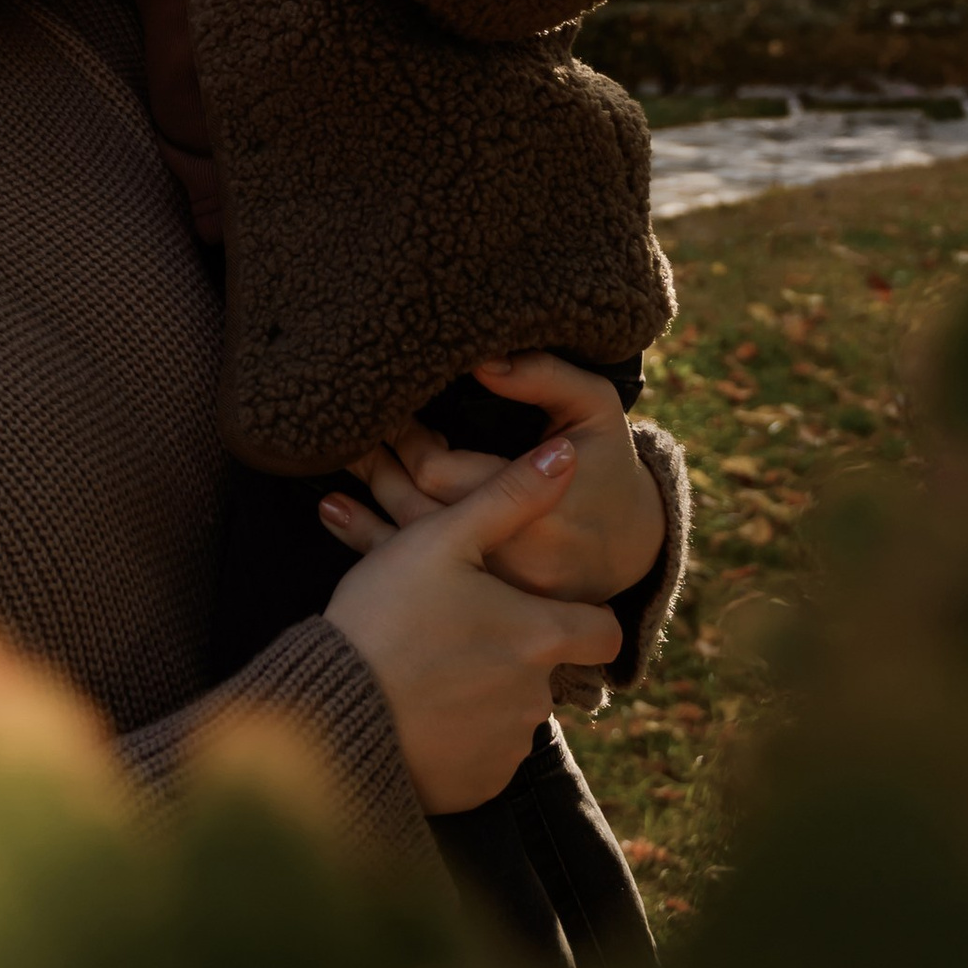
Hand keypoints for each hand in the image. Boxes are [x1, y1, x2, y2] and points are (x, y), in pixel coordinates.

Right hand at [321, 438, 623, 812]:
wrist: (333, 712)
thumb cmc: (385, 615)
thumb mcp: (441, 539)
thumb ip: (509, 496)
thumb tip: (567, 455)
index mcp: (540, 637)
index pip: (603, 632)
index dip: (581, 616)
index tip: (538, 605)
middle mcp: (538, 699)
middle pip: (549, 668)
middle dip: (515, 650)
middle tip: (455, 628)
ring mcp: (508, 746)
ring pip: (515, 710)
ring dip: (485, 691)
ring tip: (427, 666)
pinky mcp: (478, 784)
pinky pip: (485, 753)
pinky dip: (462, 733)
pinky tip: (419, 706)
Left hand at [328, 356, 666, 607]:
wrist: (632, 547)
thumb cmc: (607, 463)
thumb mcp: (594, 407)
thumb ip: (544, 377)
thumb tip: (483, 361)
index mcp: (538, 508)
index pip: (443, 474)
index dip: (407, 439)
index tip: (391, 409)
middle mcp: (511, 558)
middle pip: (417, 513)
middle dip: (380, 467)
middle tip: (351, 432)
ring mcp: (494, 590)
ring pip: (410, 548)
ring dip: (367, 505)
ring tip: (336, 468)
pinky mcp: (483, 605)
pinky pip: (418, 576)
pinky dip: (372, 541)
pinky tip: (336, 513)